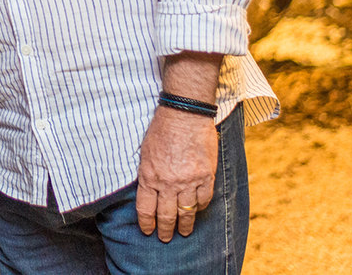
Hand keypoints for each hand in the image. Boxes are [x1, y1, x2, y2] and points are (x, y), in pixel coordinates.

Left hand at [134, 106, 217, 241]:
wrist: (185, 114)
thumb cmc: (161, 129)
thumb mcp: (145, 152)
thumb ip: (148, 173)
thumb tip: (149, 192)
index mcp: (149, 175)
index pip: (146, 208)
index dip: (147, 223)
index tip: (148, 231)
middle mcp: (168, 182)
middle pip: (166, 215)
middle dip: (165, 230)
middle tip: (166, 238)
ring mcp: (189, 181)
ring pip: (187, 212)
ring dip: (185, 225)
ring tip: (184, 231)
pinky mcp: (206, 176)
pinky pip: (204, 200)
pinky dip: (200, 207)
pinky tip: (197, 209)